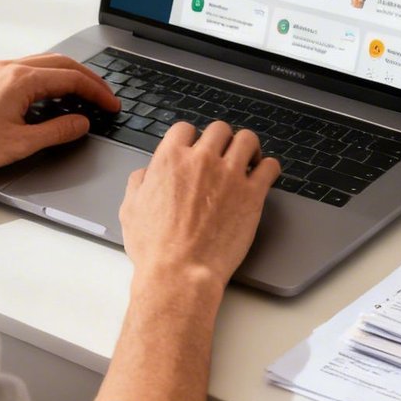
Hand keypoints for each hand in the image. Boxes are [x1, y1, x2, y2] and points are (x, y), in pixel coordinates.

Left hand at [0, 53, 118, 181]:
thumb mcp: (20, 144)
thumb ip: (57, 131)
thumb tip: (80, 123)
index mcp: (21, 80)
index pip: (73, 78)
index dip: (97, 92)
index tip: (111, 105)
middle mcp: (9, 68)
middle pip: (62, 63)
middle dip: (88, 79)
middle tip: (104, 96)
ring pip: (44, 63)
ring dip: (68, 76)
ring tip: (83, 95)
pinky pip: (27, 69)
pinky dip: (48, 78)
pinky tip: (49, 96)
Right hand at [118, 121, 280, 293]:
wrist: (180, 272)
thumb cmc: (155, 248)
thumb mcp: (130, 209)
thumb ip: (139, 183)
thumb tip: (146, 173)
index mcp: (171, 159)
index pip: (185, 128)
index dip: (191, 138)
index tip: (196, 147)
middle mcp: (202, 161)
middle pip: (219, 129)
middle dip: (221, 140)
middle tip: (223, 154)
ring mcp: (230, 175)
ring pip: (247, 140)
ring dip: (247, 147)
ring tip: (248, 159)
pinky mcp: (252, 194)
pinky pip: (270, 167)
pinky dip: (269, 167)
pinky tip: (264, 175)